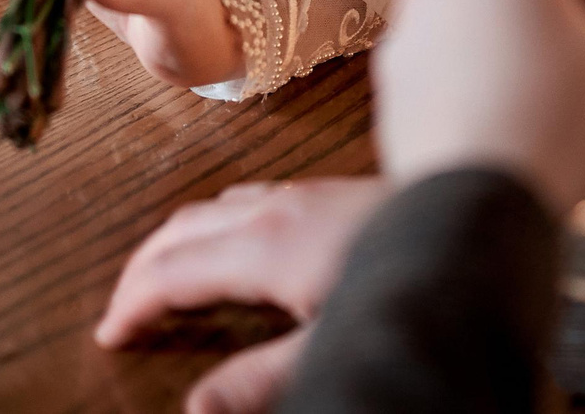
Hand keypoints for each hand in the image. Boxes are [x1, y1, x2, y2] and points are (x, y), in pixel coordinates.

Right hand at [96, 176, 389, 412]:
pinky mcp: (324, 192)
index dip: (133, 303)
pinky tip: (227, 240)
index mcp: (265, 246)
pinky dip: (212, 222)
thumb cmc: (412, 282)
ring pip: (211, 207)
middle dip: (141, 268)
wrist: (476, 212)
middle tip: (119, 310)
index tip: (108, 335)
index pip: (172, 271)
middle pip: (180, 229)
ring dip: (175, 240)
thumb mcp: (332, 344)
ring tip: (159, 278)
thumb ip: (262, 380)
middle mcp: (273, 209)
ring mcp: (300, 194)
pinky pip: (244, 197)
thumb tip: (197, 410)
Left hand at [372, 0, 584, 212]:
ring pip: (489, 17)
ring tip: (565, 95)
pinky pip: (455, 60)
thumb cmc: (564, 124)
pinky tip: (518, 117)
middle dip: (576, 9)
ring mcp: (410, 27)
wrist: (474, 210)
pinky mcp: (393, 78)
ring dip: (529, 41)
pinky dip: (488, 75)